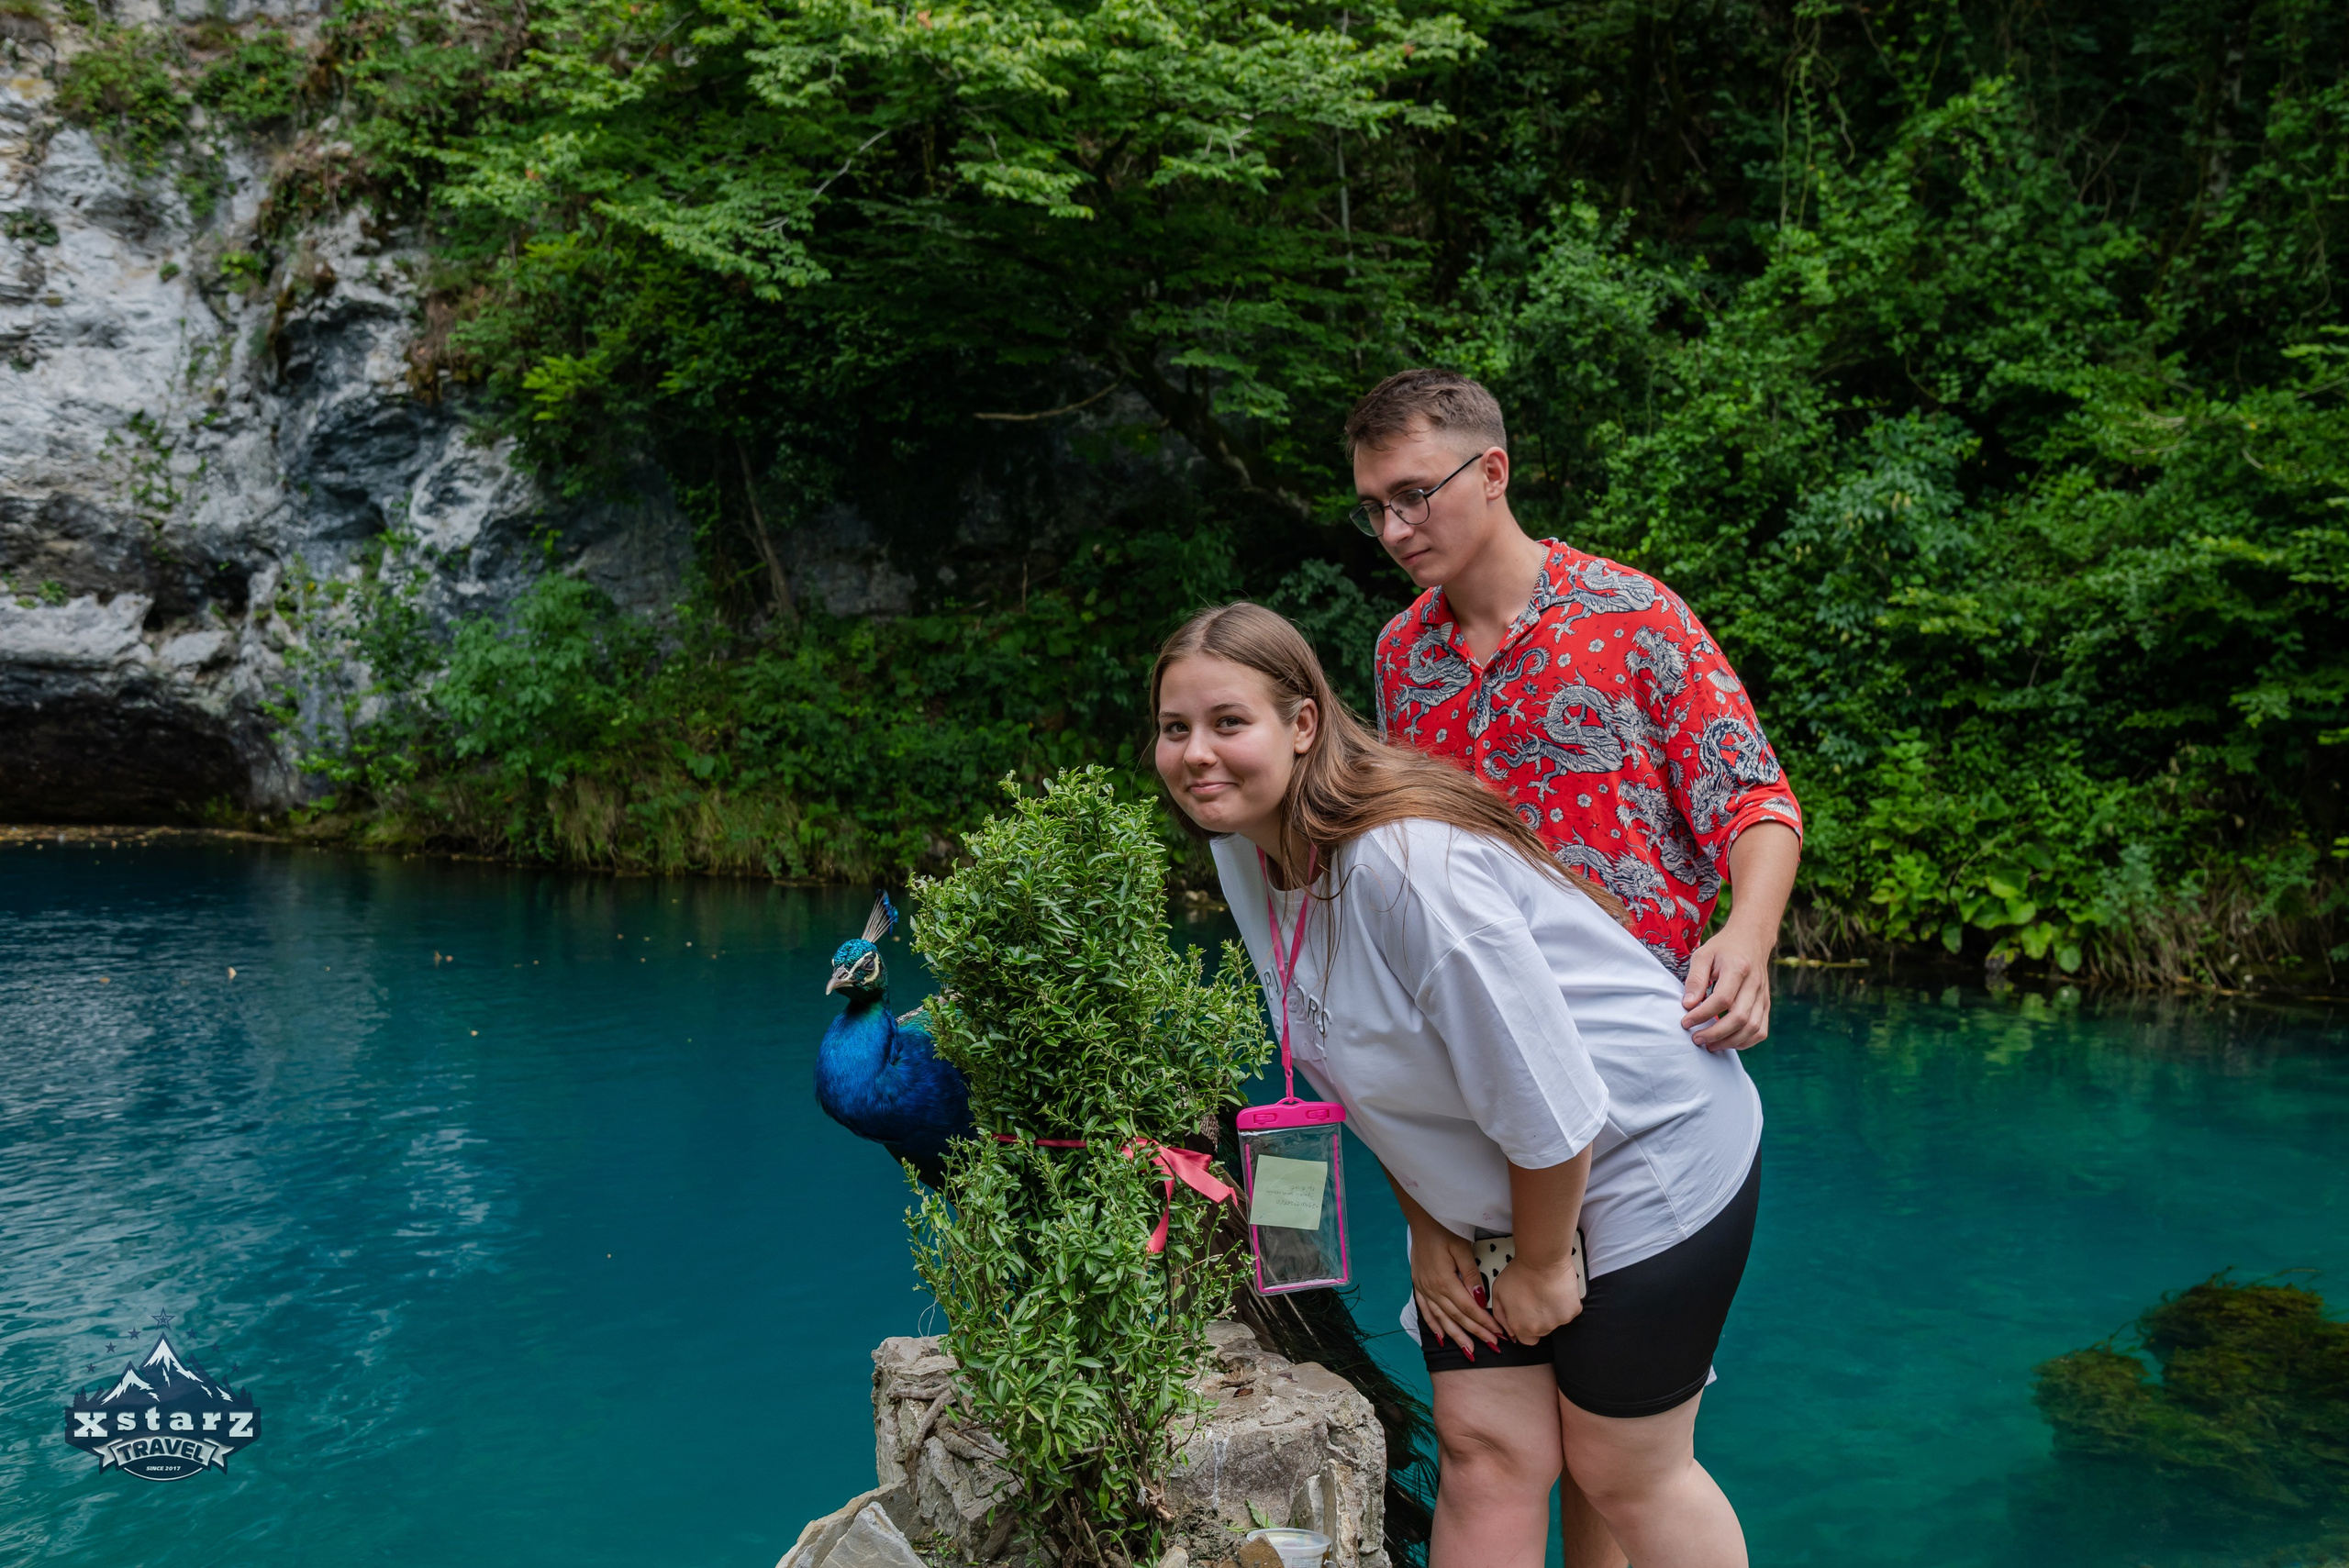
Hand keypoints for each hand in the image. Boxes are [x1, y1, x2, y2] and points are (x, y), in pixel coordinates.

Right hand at [1407, 1218, 1503, 1355]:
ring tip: (1470, 1351)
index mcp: (1444, 1280)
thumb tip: (1480, 1299)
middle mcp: (1432, 1288)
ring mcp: (1423, 1288)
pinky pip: (1425, 1310)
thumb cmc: (1445, 1230)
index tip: (1499, 1333)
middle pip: (1457, 1317)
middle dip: (1476, 1333)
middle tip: (1493, 1346)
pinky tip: (1442, 1337)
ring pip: (1441, 1318)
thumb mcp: (1462, 1248)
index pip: (1468, 1308)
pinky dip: (1434, 1325)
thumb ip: (1471, 1274)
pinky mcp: (1418, 1284)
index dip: (1484, 1322)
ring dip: (1456, 1336)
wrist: (1422, 1219)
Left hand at [1488, 1253, 1583, 1344]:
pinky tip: (1558, 1290)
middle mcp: (1540, 1328)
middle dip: (1539, 1319)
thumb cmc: (1519, 1272)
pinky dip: (1566, 1303)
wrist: (1541, 1259)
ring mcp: (1558, 1321)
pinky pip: (1570, 1311)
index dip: (1526, 1327)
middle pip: (1542, 1331)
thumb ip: (1500, 1316)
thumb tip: (1508, 1331)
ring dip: (1553, 1311)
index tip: (1527, 1314)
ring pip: (1556, 1321)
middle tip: (1537, 1299)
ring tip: (1547, 1292)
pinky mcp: (1572, 1311)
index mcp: (1521, 1326)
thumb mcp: (1498, 1293)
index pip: (1526, 1340)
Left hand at [1680, 927, 1772, 1050]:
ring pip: (1752, 1028)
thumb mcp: (1703, 955)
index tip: (1686, 1022)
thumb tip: (1687, 1005)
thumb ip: (1695, 979)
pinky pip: (1761, 1031)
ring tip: (1709, 1045)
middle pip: (1739, 1018)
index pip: (1722, 999)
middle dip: (1715, 1033)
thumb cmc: (1723, 948)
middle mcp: (1755, 984)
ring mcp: (1763, 996)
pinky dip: (1745, 1042)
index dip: (1703, 1014)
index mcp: (1738, 968)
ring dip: (1730, 1041)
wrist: (1752, 940)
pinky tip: (1727, 1042)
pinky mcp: (1766, 1004)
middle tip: (1695, 1038)